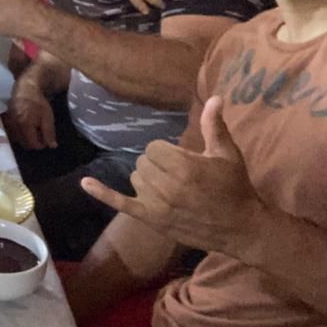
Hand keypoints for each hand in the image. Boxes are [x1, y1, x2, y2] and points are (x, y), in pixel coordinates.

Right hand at [8, 82, 57, 150]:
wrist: (25, 90)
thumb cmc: (38, 103)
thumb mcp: (48, 117)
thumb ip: (49, 132)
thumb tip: (52, 146)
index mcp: (25, 126)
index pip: (32, 145)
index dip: (41, 145)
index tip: (46, 140)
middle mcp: (15, 127)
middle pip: (24, 143)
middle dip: (33, 142)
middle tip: (40, 135)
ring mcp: (9, 124)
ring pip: (17, 139)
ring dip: (25, 139)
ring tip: (32, 131)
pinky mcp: (6, 121)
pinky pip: (12, 133)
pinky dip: (18, 134)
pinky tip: (24, 128)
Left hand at [82, 97, 266, 256]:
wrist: (241, 228)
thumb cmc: (235, 188)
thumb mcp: (227, 154)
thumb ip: (214, 126)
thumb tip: (214, 97)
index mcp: (183, 165)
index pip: (153, 147)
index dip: (167, 151)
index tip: (182, 159)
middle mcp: (167, 184)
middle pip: (143, 161)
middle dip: (158, 164)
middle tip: (179, 174)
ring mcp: (156, 203)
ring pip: (135, 178)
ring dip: (148, 180)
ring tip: (171, 187)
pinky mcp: (151, 219)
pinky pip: (120, 202)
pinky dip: (101, 193)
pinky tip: (85, 183)